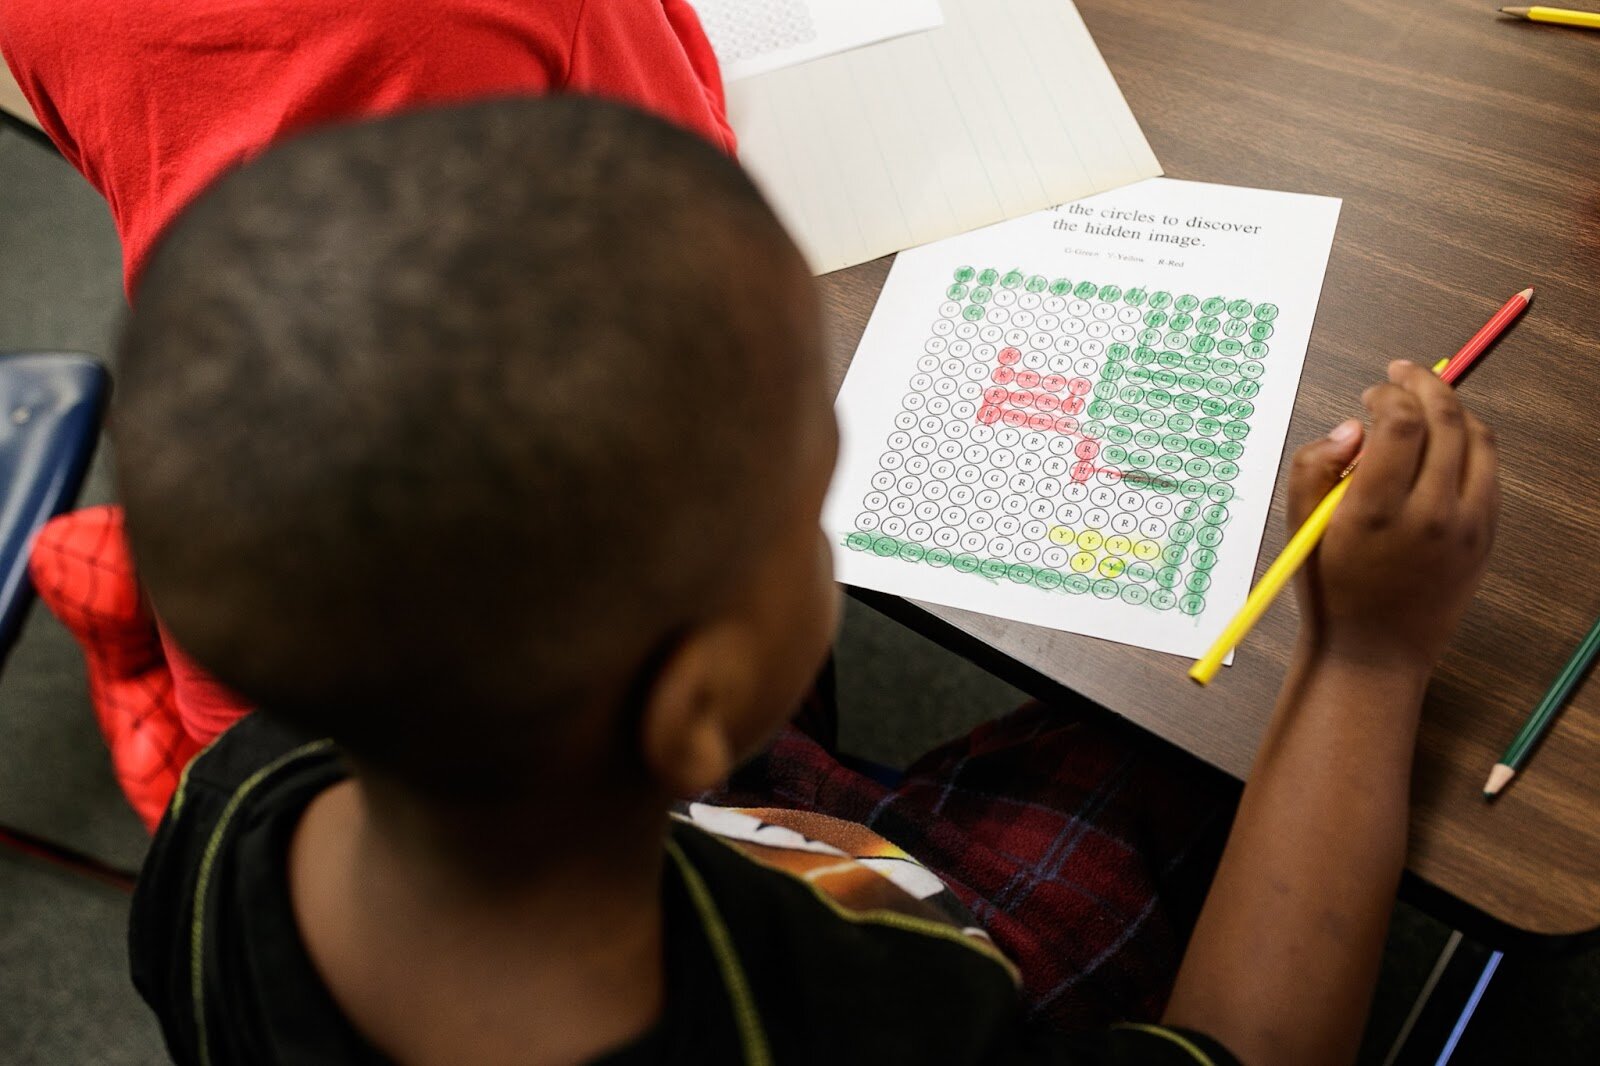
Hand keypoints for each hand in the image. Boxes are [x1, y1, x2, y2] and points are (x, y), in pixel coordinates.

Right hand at [1286, 360, 1498, 671]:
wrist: (1375, 652)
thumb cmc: (1331, 589)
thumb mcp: (1300, 527)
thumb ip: (1315, 466)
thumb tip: (1352, 427)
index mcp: (1376, 512)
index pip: (1400, 423)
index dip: (1388, 394)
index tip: (1371, 392)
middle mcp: (1429, 515)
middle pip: (1445, 421)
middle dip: (1424, 385)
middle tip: (1403, 374)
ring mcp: (1466, 527)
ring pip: (1477, 439)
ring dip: (1453, 409)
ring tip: (1427, 402)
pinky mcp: (1485, 537)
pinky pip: (1490, 471)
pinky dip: (1471, 443)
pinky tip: (1446, 441)